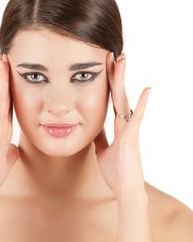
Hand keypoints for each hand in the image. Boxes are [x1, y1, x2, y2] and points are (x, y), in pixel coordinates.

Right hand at [0, 54, 18, 199]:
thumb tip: (14, 148)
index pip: (10, 103)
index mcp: (5, 129)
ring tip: (2, 62)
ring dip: (1, 80)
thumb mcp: (6, 162)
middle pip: (5, 95)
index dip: (13, 87)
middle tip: (7, 57)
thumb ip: (10, 152)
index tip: (15, 72)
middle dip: (7, 76)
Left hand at [94, 52, 151, 197]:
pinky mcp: (131, 135)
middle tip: (112, 53)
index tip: (105, 65)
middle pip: (117, 92)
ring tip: (122, 60)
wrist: (125, 188)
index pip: (110, 97)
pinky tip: (147, 89)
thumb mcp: (102, 149)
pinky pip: (136, 117)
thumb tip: (93, 127)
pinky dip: (142, 103)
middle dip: (114, 73)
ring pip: (124, 98)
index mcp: (116, 124)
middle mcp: (124, 121)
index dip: (107, 81)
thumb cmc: (116, 170)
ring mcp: (128, 127)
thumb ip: (100, 136)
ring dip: (123, 79)